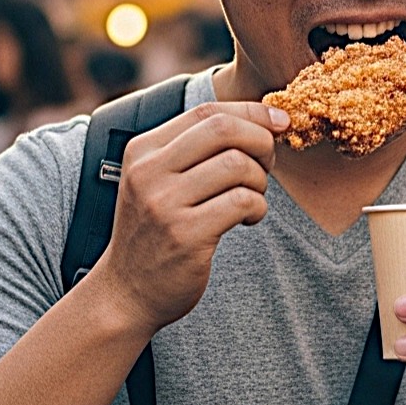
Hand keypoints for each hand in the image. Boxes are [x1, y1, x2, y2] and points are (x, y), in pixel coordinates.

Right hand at [92, 102, 285, 332]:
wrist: (126, 293)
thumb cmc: (156, 232)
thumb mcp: (157, 181)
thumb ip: (193, 150)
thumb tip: (260, 119)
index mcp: (142, 150)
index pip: (206, 112)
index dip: (251, 112)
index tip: (279, 122)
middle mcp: (148, 172)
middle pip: (223, 130)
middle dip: (261, 141)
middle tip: (267, 165)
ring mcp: (164, 204)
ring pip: (237, 165)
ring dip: (260, 180)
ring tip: (252, 199)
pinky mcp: (185, 235)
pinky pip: (242, 202)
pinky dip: (258, 208)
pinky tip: (248, 220)